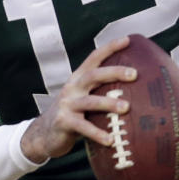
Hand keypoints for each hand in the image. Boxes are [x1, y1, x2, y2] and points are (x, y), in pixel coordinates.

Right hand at [20, 37, 136, 161]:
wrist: (43, 133)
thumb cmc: (72, 113)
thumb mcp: (83, 97)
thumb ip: (101, 91)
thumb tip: (135, 89)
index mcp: (78, 78)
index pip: (94, 57)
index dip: (110, 47)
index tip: (128, 40)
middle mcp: (72, 88)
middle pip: (93, 75)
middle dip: (114, 72)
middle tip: (134, 74)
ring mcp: (67, 105)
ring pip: (90, 101)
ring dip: (109, 103)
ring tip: (127, 108)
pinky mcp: (63, 122)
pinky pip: (83, 127)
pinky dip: (97, 134)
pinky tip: (110, 140)